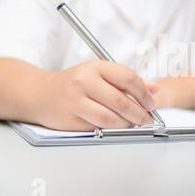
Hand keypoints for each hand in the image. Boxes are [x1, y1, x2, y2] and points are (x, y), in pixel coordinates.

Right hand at [31, 60, 154, 130]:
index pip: (128, 78)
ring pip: (111, 118)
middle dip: (139, 114)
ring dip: (126, 124)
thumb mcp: (99, 74)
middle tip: (147, 119)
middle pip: (122, 101)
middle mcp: (85, 81)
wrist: (40, 94)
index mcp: (96, 67)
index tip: (151, 103)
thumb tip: (154, 88)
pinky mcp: (70, 118)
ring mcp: (76, 100)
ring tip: (131, 123)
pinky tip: (115, 126)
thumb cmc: (74, 83)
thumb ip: (127, 81)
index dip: (144, 93)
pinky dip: (111, 129)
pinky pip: (98, 127)